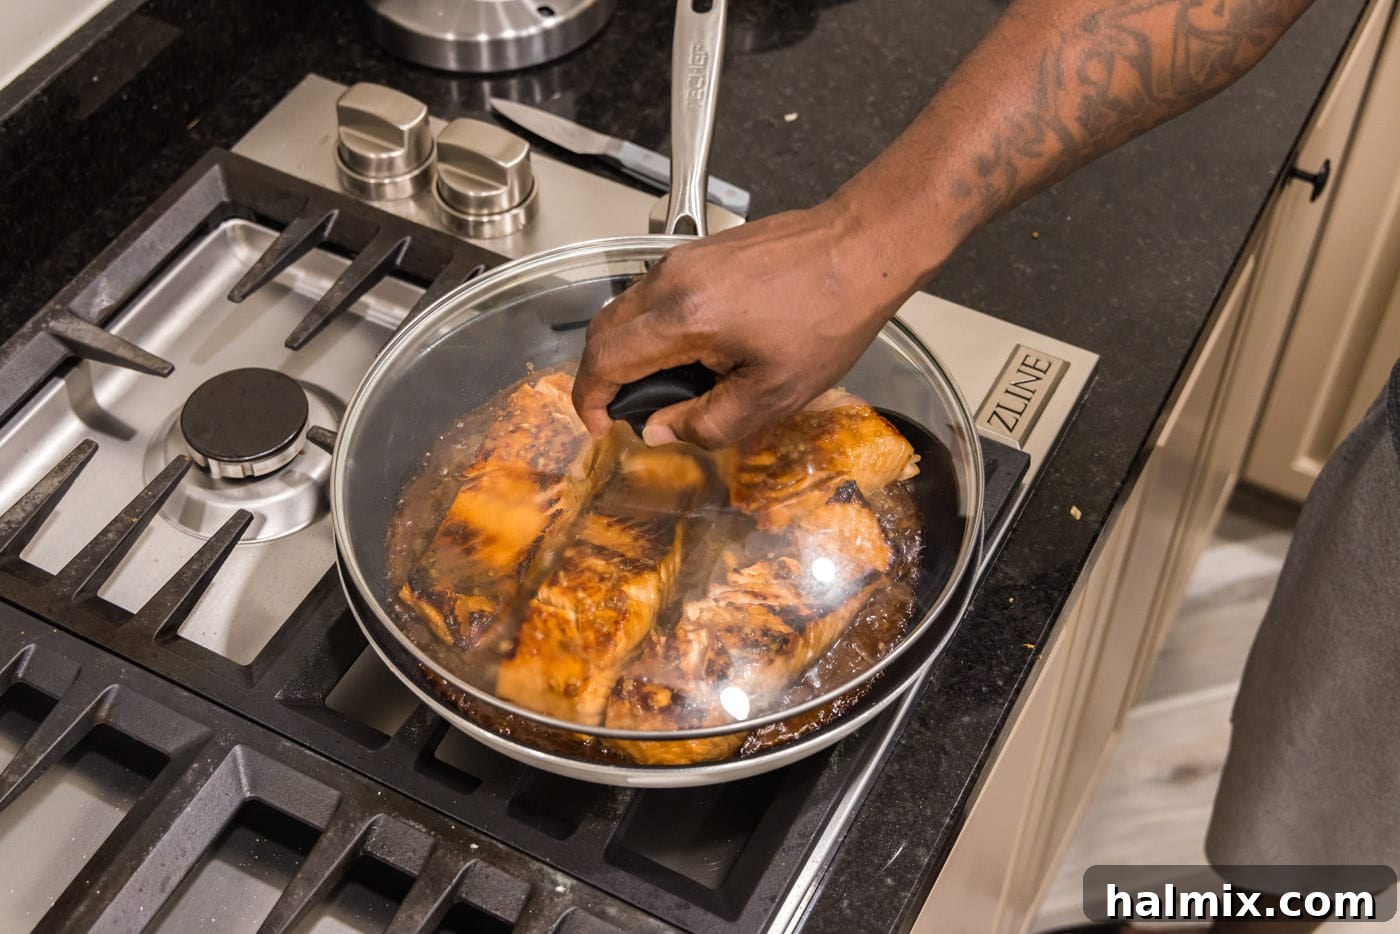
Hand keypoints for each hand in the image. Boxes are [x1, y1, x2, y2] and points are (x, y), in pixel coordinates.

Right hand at [572, 201, 919, 449]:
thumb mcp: (772, 394)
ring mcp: (682, 259)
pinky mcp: (699, 251)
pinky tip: (688, 350)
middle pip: (602, 330)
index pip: (604, 359)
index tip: (601, 426)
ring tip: (662, 385)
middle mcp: (670, 280)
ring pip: (625, 309)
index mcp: (682, 318)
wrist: (860, 248)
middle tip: (625, 410)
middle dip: (601, 376)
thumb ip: (707, 422)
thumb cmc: (827, 319)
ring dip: (626, 350)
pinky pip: (652, 293)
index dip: (589, 399)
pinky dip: (650, 327)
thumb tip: (659, 430)